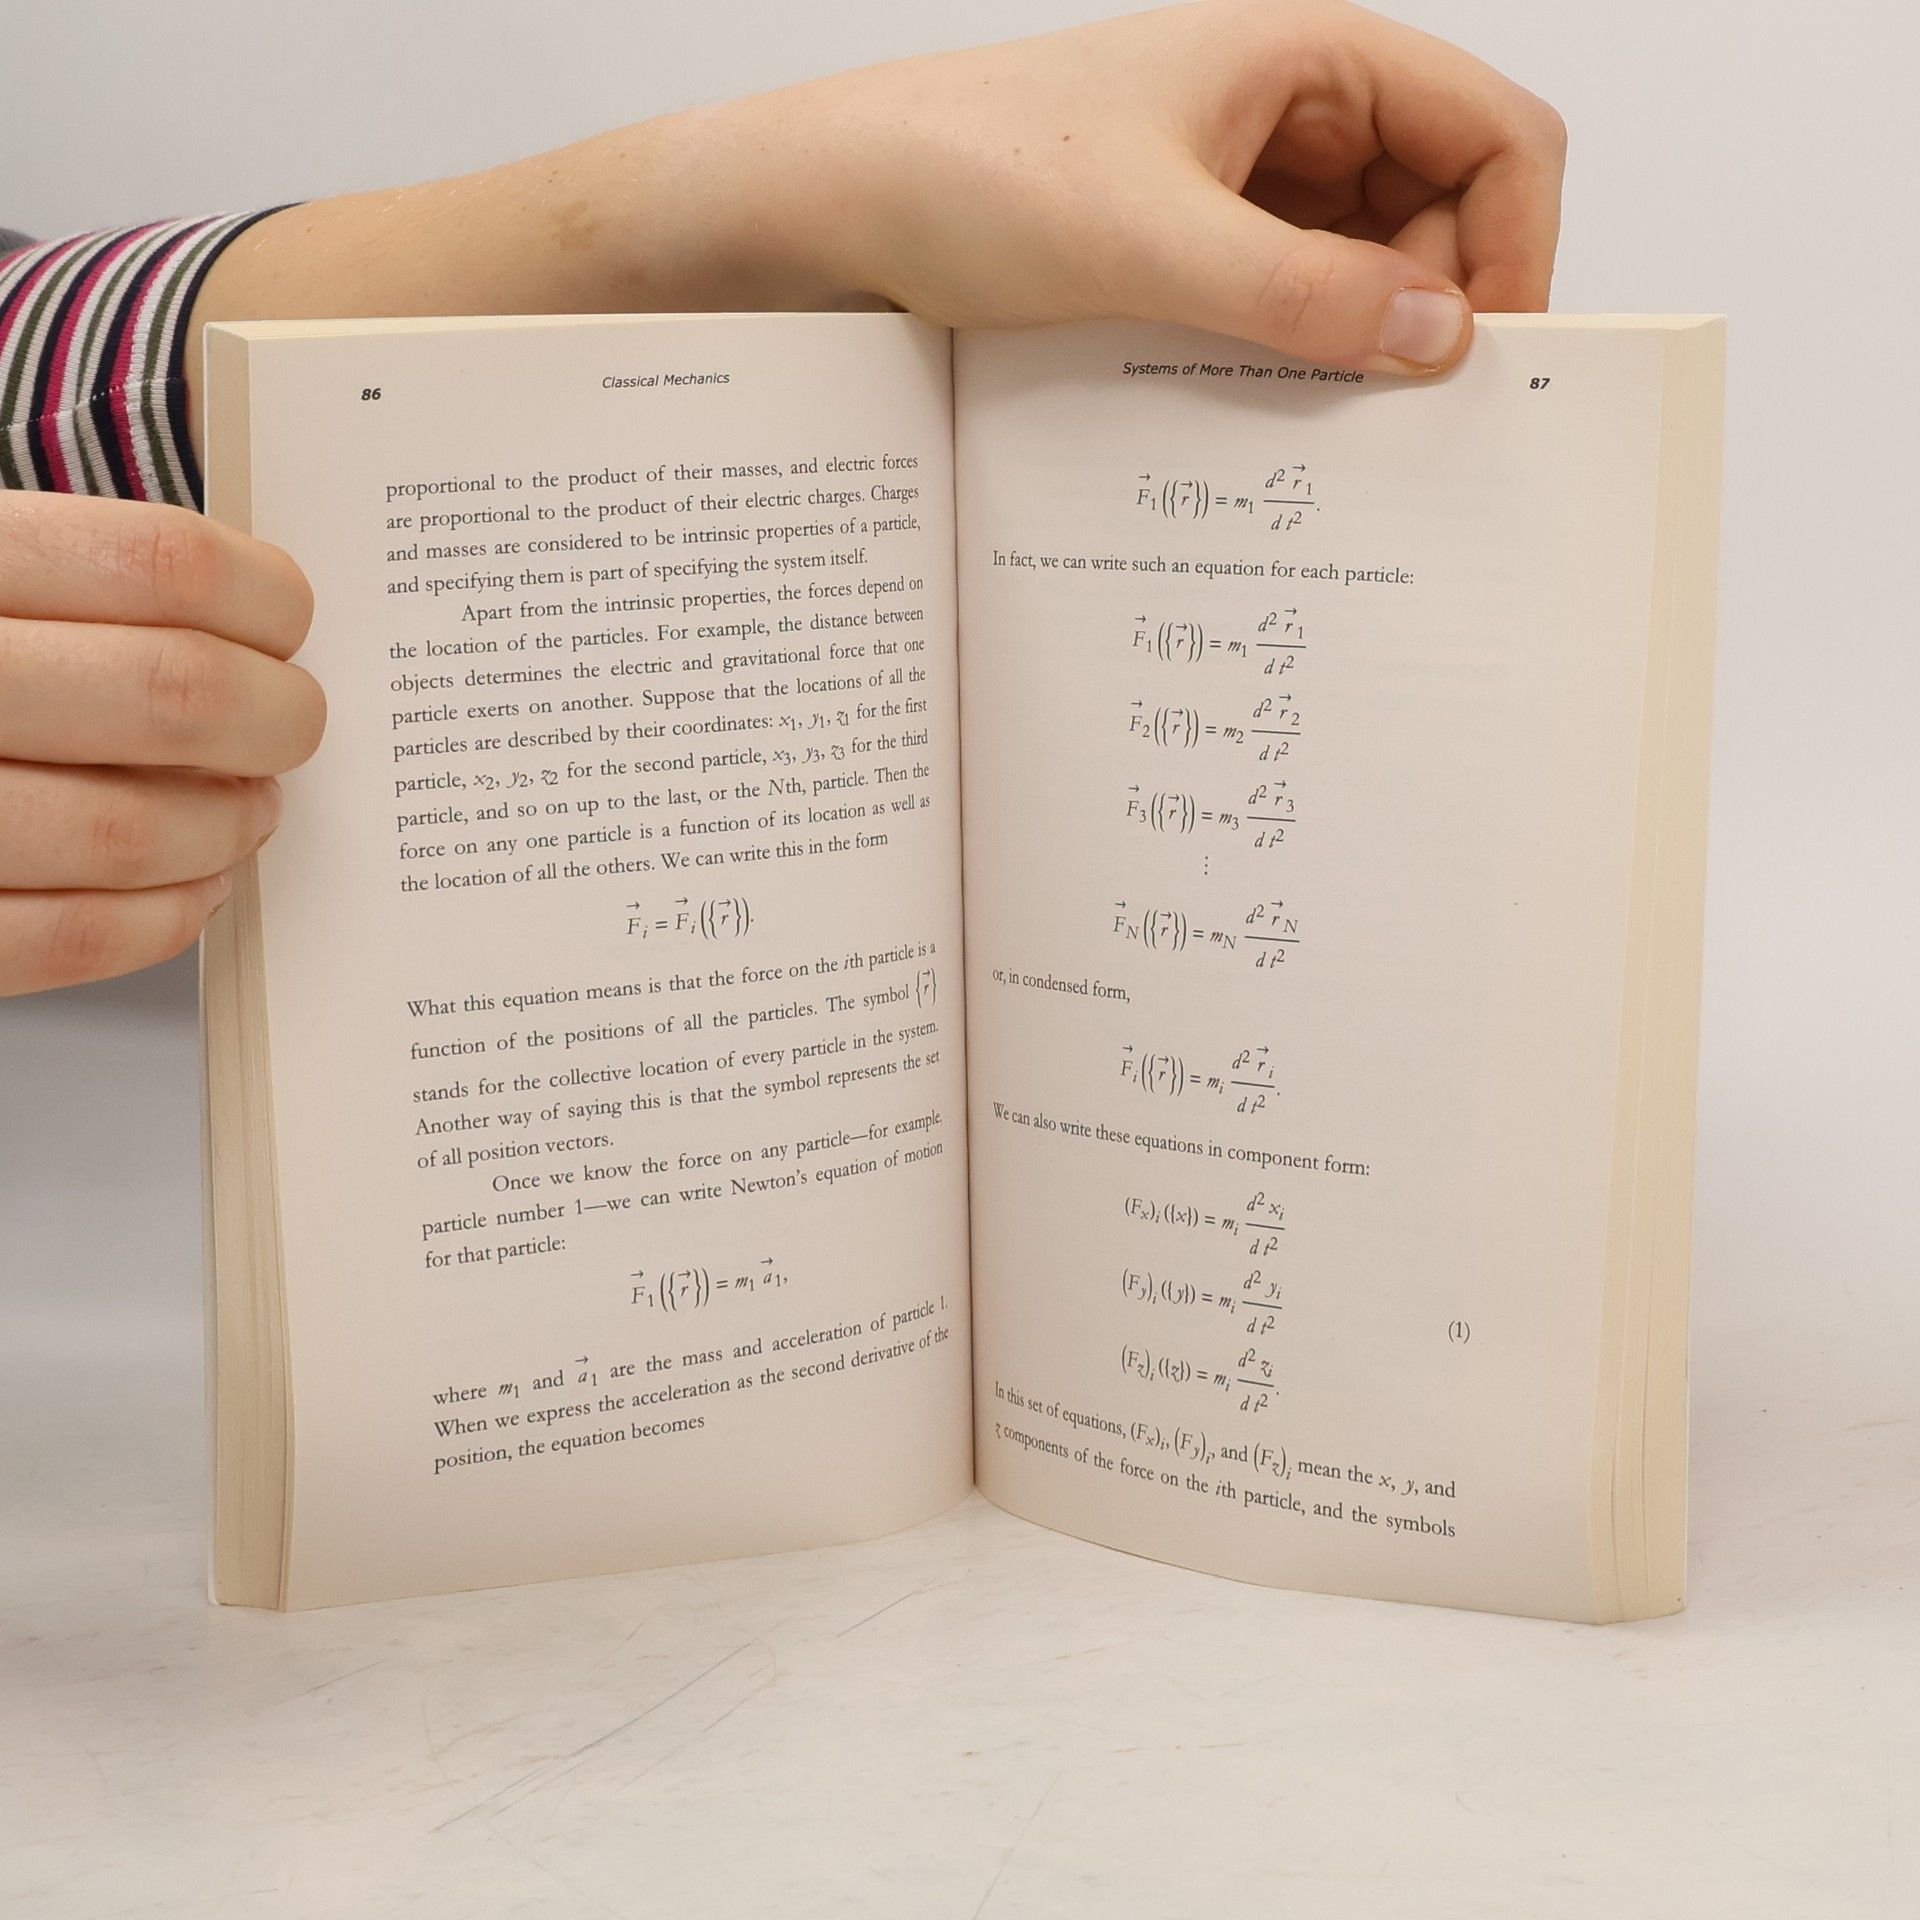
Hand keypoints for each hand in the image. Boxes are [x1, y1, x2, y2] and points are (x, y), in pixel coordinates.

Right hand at [0, 492, 322, 994]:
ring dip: (225, 827)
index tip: (287, 622)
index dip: (265, 599)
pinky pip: (71, 938)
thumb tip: (250, 623)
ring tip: (246, 810)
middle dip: (275, 719)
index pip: (163, 563)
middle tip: (292, 725)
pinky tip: (192, 889)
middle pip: (175, 692)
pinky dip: (163, 918)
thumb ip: (73, 584)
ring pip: (132, 827)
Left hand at [657, 0, 1564, 371]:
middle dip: (1438, 313)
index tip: (1483, 363)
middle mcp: (1293, 120)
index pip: (1495, 134)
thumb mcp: (1146, 239)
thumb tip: (1440, 340)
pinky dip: (1297, 364)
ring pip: (1369, 275)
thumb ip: (1299, 291)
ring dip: (1362, 350)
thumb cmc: (965, 170)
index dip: (1516, 246)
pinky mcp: (1196, 257)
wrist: (831, 208)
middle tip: (1402, 425)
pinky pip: (1291, 311)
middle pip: (1446, 215)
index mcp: (1311, 61)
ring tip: (1324, 430)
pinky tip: (1267, 418)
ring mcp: (1245, 191)